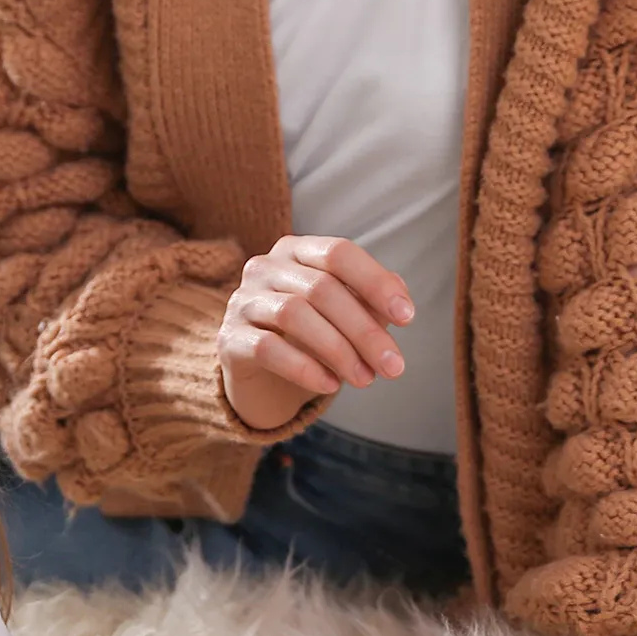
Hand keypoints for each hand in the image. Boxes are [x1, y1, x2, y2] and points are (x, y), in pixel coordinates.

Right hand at [217, 236, 413, 431]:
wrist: (260, 374)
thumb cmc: (310, 335)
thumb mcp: (345, 315)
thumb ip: (370, 301)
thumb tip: (400, 297)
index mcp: (297, 250)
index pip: (339, 253)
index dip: (375, 282)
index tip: (408, 317)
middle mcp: (265, 266)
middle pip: (322, 288)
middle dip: (365, 330)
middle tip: (394, 366)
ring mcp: (242, 300)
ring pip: (295, 314)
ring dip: (339, 351)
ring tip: (366, 379)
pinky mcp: (229, 338)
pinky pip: (268, 348)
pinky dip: (305, 368)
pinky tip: (331, 385)